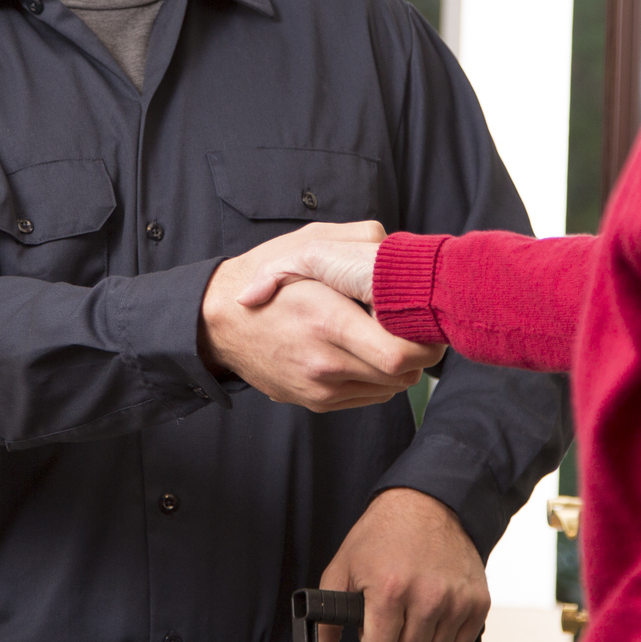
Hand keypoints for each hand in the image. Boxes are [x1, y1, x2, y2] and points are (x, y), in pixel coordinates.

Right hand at [200, 233, 442, 411]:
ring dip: (399, 364)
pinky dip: (378, 377)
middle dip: (417, 350)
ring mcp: (321, 388)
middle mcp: (325, 363)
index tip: (420, 317)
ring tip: (384, 334)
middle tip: (411, 323)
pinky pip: (370, 396)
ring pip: (391, 388)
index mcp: (327, 322)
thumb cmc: (265, 279)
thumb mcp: (308, 244)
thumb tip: (400, 254)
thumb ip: (359, 240)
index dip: (422, 338)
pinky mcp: (318, 402)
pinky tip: (364, 350)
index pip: (399, 353)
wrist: (218, 324)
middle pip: (402, 374)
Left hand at [318, 488, 488, 641]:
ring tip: (413, 614)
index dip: (372, 641)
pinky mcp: (479, 602)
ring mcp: (457, 601)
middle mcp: (427, 597)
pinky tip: (434, 617)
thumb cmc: (385, 533)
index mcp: (390, 589)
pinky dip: (446, 640)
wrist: (427, 505)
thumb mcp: (343, 569)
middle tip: (393, 617)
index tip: (374, 626)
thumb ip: (328, 620)